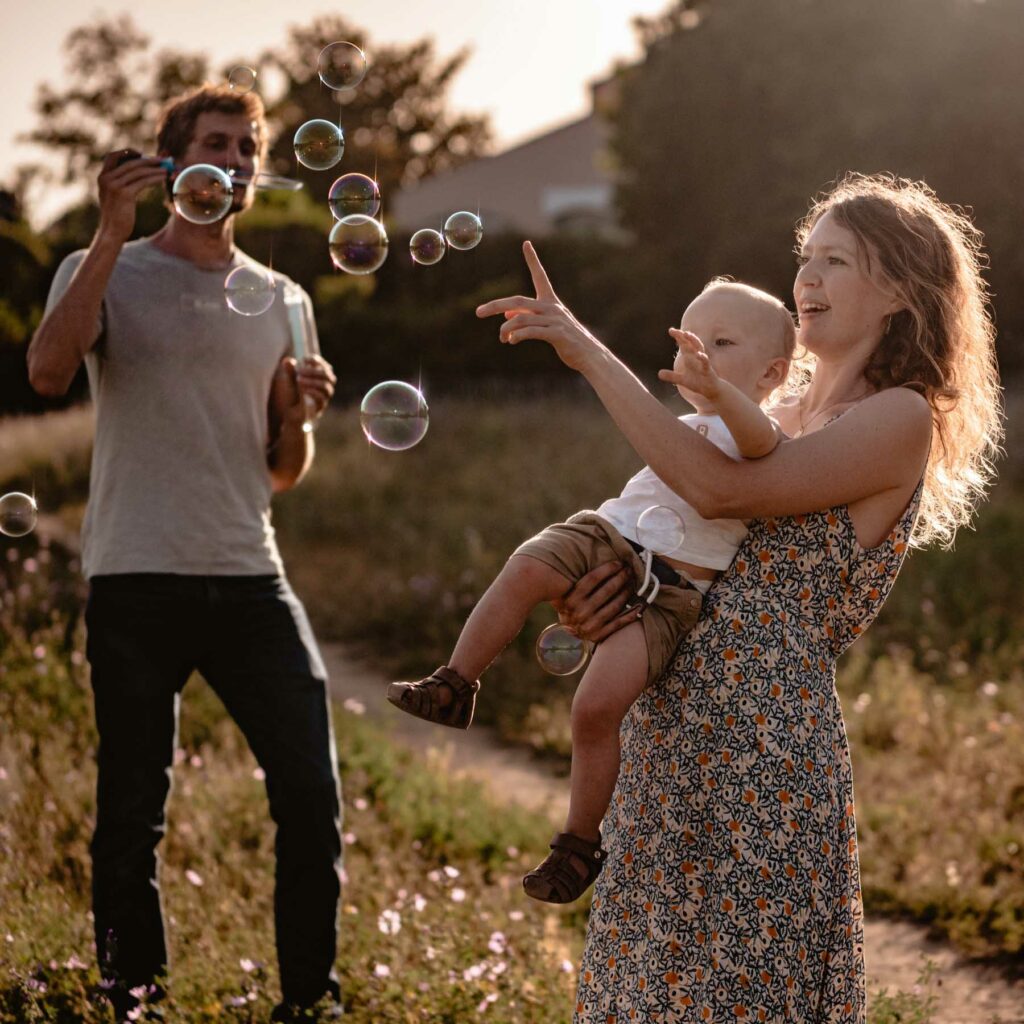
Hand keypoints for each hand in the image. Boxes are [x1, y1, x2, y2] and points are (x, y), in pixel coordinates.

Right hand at [96, 150, 168, 244]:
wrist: (112, 231)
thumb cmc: (117, 216)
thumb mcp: (114, 197)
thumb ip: (119, 184)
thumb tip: (137, 175)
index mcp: (102, 177)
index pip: (112, 157)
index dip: (126, 152)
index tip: (140, 153)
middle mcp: (106, 178)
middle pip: (129, 163)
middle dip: (147, 160)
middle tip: (161, 160)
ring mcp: (114, 185)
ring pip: (138, 171)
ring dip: (154, 169)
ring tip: (167, 169)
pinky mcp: (124, 194)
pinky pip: (143, 181)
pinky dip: (154, 178)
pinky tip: (163, 178)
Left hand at [272, 355, 336, 426]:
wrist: (289, 417)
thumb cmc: (291, 398)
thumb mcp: (288, 382)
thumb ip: (289, 372)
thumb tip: (288, 360)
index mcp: (320, 380)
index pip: (326, 368)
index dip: (318, 361)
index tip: (305, 359)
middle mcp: (325, 389)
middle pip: (329, 376)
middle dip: (314, 370)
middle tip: (300, 370)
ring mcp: (323, 400)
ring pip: (327, 387)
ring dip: (312, 381)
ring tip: (298, 380)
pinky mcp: (318, 409)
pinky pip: (321, 399)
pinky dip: (312, 391)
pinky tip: (302, 388)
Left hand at [476, 241, 600, 371]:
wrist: (589, 355)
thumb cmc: (567, 341)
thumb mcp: (546, 326)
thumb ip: (528, 318)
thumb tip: (507, 316)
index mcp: (550, 302)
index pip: (540, 275)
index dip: (533, 259)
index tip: (526, 243)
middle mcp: (552, 307)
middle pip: (517, 301)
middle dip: (496, 305)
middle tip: (478, 312)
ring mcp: (555, 320)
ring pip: (520, 319)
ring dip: (506, 330)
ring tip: (503, 339)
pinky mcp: (557, 334)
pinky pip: (531, 332)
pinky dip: (518, 336)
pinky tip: (513, 341)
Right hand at [551, 561, 639, 644]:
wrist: (568, 629)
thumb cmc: (570, 604)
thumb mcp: (565, 591)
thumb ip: (574, 579)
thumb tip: (585, 556)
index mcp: (571, 598)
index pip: (593, 578)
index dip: (608, 569)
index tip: (619, 563)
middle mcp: (580, 611)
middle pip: (607, 590)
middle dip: (621, 578)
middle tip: (629, 571)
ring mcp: (590, 624)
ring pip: (615, 605)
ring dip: (627, 592)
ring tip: (633, 583)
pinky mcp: (598, 635)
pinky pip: (619, 623)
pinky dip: (631, 614)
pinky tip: (640, 605)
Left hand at [659, 328, 721, 399]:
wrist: (711, 390)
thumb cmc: (698, 382)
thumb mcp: (682, 380)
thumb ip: (671, 376)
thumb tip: (659, 373)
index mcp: (690, 358)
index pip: (684, 345)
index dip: (678, 337)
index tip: (671, 330)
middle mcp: (696, 357)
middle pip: (690, 344)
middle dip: (684, 336)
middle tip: (676, 330)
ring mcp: (703, 363)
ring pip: (699, 348)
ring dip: (694, 341)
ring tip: (687, 334)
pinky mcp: (708, 370)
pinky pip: (706, 363)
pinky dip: (703, 358)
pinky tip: (699, 355)